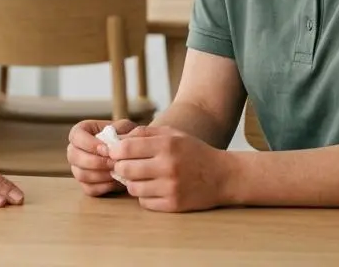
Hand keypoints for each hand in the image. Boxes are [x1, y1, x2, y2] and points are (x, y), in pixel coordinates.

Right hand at [66, 119, 137, 196]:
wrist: (132, 155)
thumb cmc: (126, 137)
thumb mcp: (126, 128)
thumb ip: (120, 131)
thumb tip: (113, 143)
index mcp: (80, 132)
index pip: (76, 136)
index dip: (89, 144)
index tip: (107, 150)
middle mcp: (74, 150)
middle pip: (74, 157)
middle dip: (95, 162)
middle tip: (114, 163)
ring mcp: (77, 168)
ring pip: (81, 174)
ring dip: (100, 175)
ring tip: (116, 172)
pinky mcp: (85, 184)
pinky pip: (88, 188)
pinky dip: (102, 187)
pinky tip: (115, 181)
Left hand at [106, 125, 233, 212]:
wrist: (224, 176)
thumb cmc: (194, 152)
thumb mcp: (173, 134)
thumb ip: (144, 133)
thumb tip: (116, 139)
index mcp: (166, 145)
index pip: (125, 149)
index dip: (114, 151)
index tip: (114, 153)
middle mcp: (168, 166)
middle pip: (125, 169)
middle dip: (120, 167)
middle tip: (125, 166)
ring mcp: (171, 187)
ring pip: (133, 188)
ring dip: (133, 183)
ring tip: (143, 177)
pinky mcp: (174, 205)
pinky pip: (145, 202)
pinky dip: (145, 196)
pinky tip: (154, 188)